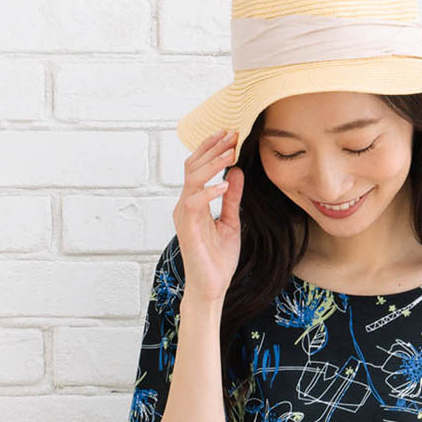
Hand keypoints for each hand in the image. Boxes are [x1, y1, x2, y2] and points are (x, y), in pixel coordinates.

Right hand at [172, 128, 243, 304]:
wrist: (211, 287)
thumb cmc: (218, 259)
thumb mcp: (231, 222)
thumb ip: (232, 198)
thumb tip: (236, 173)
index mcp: (194, 203)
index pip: (198, 167)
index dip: (212, 149)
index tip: (229, 135)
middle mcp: (185, 205)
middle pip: (193, 166)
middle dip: (212, 148)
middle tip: (231, 134)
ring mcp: (184, 215)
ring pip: (192, 179)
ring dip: (212, 163)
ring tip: (230, 152)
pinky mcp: (186, 228)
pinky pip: (194, 203)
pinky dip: (209, 191)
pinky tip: (224, 184)